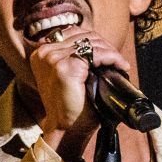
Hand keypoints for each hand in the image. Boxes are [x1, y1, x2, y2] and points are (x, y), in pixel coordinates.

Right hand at [26, 23, 134, 152]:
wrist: (67, 128)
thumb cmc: (69, 105)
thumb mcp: (68, 75)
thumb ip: (74, 57)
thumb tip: (99, 45)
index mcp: (42, 52)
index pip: (74, 33)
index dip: (95, 41)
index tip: (109, 54)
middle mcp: (45, 53)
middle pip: (84, 36)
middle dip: (105, 46)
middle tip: (118, 61)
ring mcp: (53, 59)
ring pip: (92, 43)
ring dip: (111, 52)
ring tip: (120, 64)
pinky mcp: (65, 68)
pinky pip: (96, 54)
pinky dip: (112, 57)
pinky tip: (119, 66)